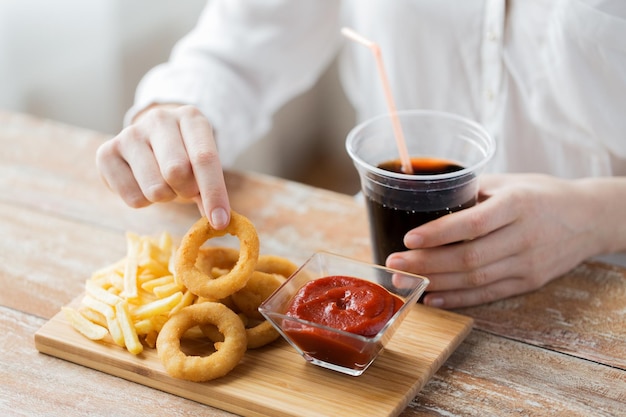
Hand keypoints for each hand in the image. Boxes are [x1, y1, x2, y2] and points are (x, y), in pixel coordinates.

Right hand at [96, 104, 230, 228]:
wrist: (150, 141)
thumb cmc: (184, 156)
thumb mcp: (202, 165)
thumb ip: (210, 189)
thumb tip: (218, 220)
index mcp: (191, 118)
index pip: (204, 158)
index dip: (214, 193)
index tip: (220, 222)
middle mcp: (159, 118)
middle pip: (176, 171)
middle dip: (185, 191)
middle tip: (185, 189)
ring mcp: (129, 133)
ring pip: (155, 189)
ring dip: (165, 197)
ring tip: (163, 183)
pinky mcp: (106, 153)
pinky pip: (133, 198)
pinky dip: (144, 202)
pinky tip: (143, 184)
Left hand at [386, 173, 614, 308]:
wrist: (589, 218)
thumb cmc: (542, 194)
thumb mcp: (509, 182)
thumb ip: (471, 191)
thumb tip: (426, 198)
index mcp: (517, 205)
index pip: (473, 223)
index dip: (438, 233)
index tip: (408, 239)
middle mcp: (523, 236)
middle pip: (468, 257)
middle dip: (426, 263)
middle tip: (393, 265)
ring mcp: (527, 264)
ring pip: (475, 280)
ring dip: (435, 283)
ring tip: (405, 282)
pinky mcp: (529, 282)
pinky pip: (488, 294)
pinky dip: (458, 299)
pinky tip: (433, 297)